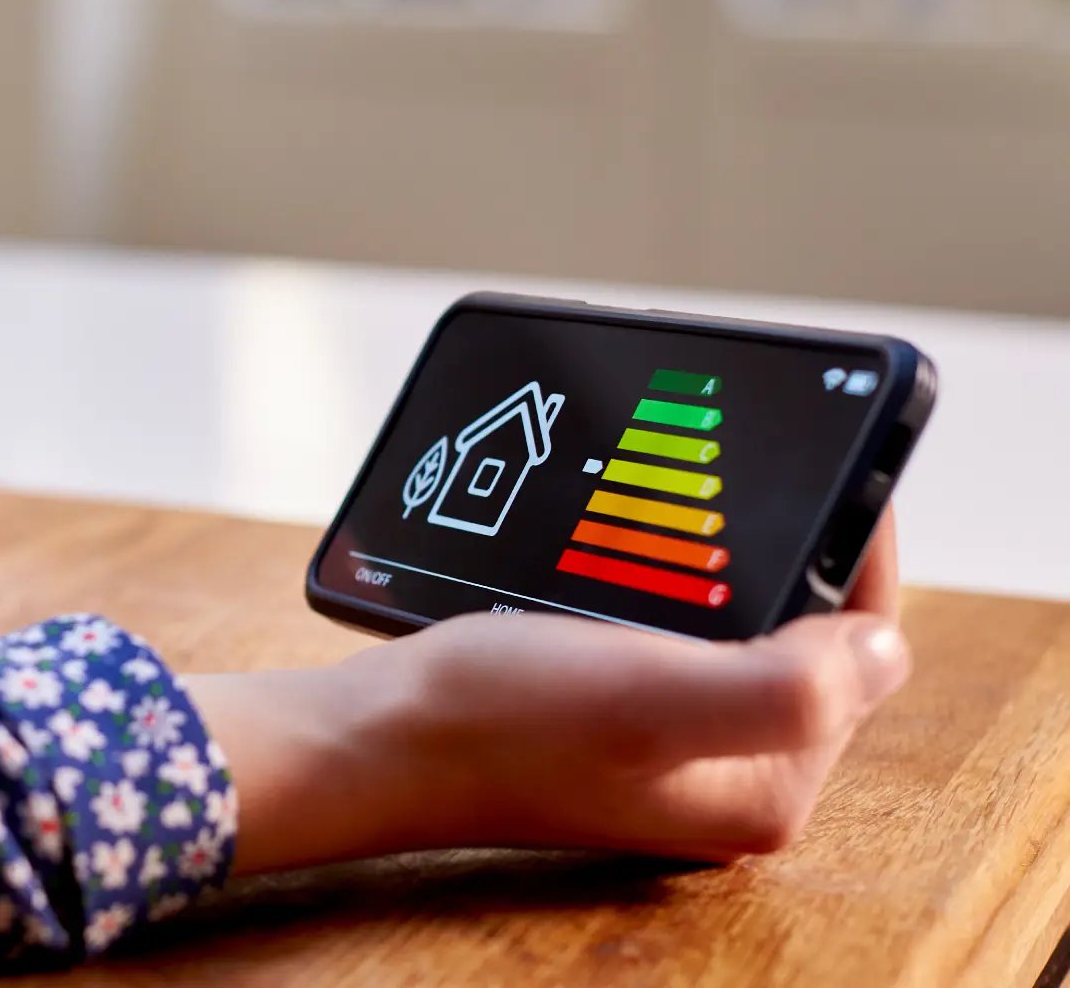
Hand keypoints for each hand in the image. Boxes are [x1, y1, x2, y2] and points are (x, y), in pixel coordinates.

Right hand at [194, 510, 908, 873]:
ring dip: (722, 557)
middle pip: (804, 635)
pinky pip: (672, 628)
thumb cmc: (490, 721)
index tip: (830, 463)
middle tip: (747, 468)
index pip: (860, 651)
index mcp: (760, 785)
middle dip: (784, 548)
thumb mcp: (651, 698)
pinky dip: (663, 578)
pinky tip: (629, 543)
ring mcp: (662, 746)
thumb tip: (881, 644)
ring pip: (736, 624)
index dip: (855, 549)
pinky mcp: (609, 716)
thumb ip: (788, 685)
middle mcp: (720, 773)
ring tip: (689, 491)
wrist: (366, 737)